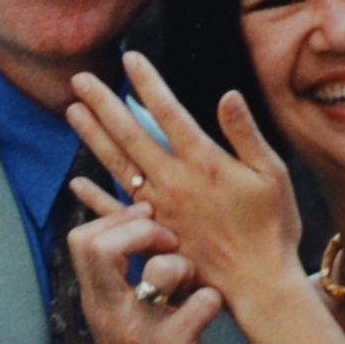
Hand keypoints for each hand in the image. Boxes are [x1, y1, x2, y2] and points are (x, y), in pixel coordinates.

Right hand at [62, 190, 220, 343]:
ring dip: (186, 266)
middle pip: (104, 247)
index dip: (116, 218)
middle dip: (145, 229)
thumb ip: (121, 271)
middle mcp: (112, 311)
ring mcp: (142, 331)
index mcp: (97, 299)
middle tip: (167, 243)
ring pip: (164, 269)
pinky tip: (207, 311)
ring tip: (188, 285)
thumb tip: (134, 214)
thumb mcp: (117, 313)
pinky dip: (212, 299)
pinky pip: (203, 301)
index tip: (143, 223)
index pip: (82, 239)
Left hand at [67, 52, 306, 318]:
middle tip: (80, 80)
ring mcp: (159, 209)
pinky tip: (76, 181)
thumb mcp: (271, 173)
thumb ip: (245, 133)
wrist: (260, 285)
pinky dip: (94, 196)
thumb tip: (227, 94)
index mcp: (203, 161)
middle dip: (103, 104)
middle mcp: (174, 182)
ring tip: (72, 111)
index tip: (130, 58)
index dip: (147, 83)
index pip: (167, 112)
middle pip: (130, 135)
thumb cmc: (272, 227)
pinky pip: (116, 213)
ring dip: (93, 138)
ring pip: (117, 166)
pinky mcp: (154, 235)